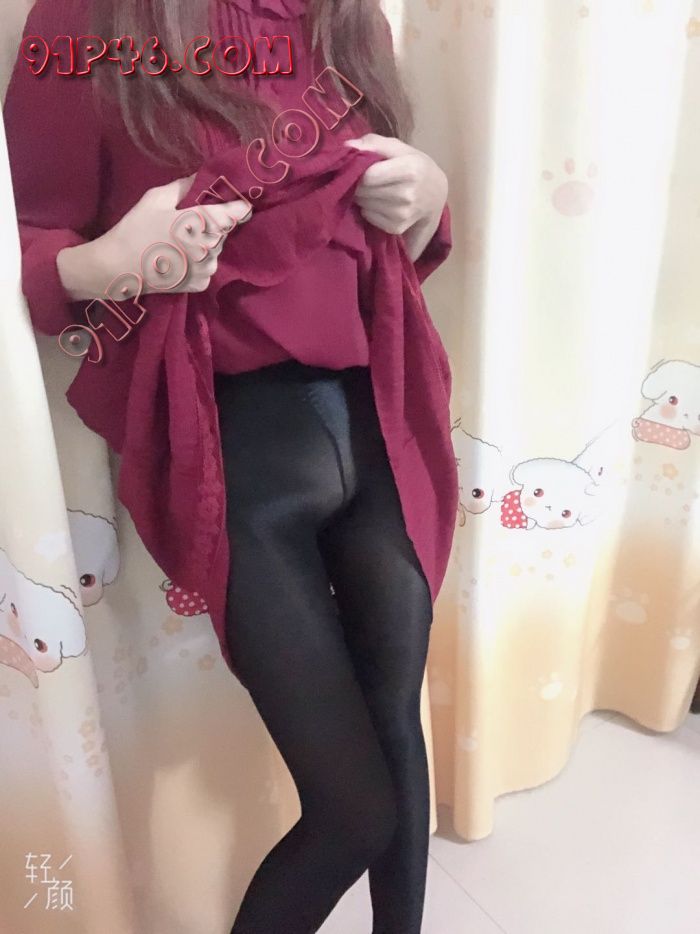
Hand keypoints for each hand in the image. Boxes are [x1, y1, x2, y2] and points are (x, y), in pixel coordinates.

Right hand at [57, 175, 252, 301]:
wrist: (117, 268)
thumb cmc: (135, 229)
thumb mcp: (156, 198)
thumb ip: (183, 187)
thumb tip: (201, 176)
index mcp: (202, 222)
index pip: (235, 213)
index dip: (239, 207)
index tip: (241, 203)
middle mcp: (210, 247)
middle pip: (223, 231)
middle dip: (213, 225)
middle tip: (190, 223)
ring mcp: (207, 268)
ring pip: (216, 250)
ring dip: (206, 244)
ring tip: (181, 242)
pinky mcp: (201, 284)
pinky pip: (207, 267)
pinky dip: (199, 262)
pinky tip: (181, 258)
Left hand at [344, 133, 447, 260]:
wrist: (435, 195)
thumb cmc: (414, 166)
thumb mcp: (400, 148)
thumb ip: (374, 142)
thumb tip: (348, 146)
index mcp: (409, 170)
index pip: (368, 176)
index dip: (359, 170)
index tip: (361, 167)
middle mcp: (406, 194)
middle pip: (363, 190)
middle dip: (359, 184)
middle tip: (367, 179)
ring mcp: (401, 214)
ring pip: (363, 204)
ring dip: (364, 196)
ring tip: (376, 190)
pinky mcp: (396, 228)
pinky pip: (368, 216)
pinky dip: (369, 209)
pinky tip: (380, 203)